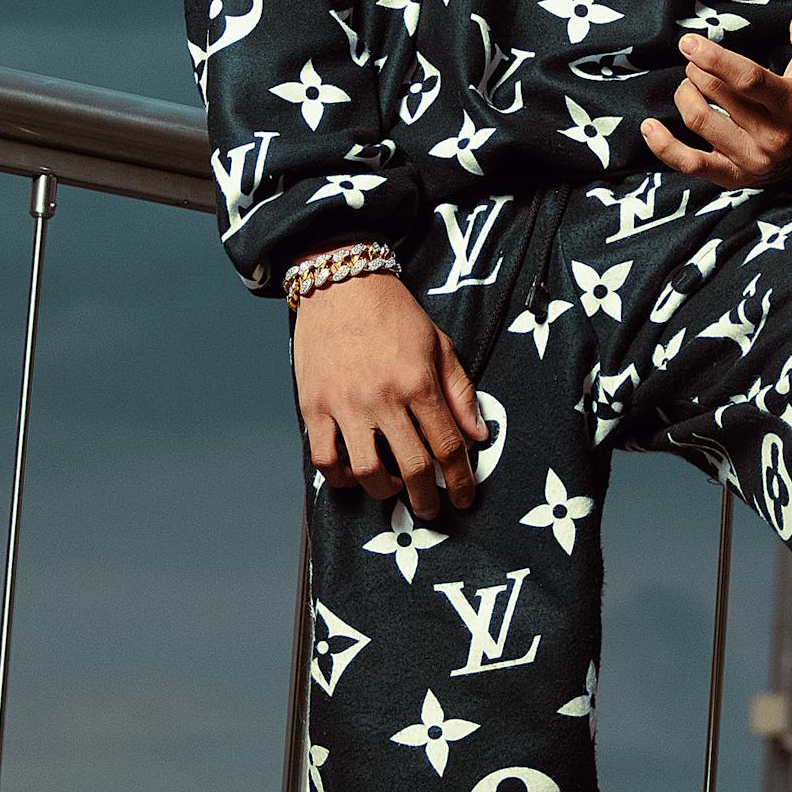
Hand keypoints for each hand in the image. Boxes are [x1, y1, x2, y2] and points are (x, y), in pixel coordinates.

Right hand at [292, 270, 489, 517]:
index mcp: (418, 383)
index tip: (464, 498)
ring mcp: (345, 404)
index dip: (460, 481)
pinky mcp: (313, 406)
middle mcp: (383, 398)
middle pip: (411, 467)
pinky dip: (340, 477)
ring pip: (366, 472)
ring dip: (384, 491)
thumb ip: (460, 392)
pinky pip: (324, 459)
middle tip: (430, 509)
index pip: (448, 447)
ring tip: (392, 488)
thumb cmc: (393, 313)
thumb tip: (478, 436)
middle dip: (426, 499)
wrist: (341, 282)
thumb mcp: (439, 344)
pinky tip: (353, 474)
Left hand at [641, 0, 791, 189]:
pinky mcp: (733, 178)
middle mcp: (773, 137)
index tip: (688, 42)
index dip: (714, 59)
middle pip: (717, 95)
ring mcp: (751, 161)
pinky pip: (689, 164)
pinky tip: (649, 126)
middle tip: (698, 61)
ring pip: (699, 120)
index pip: (748, 80)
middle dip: (699, 70)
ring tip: (691, 84)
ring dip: (685, 94)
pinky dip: (663, 146)